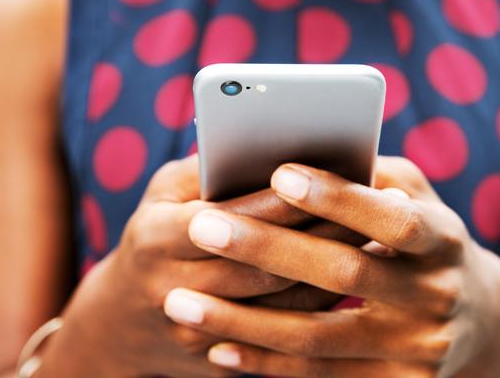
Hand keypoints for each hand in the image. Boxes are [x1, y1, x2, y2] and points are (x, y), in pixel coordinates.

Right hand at [39, 156, 364, 377]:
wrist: (121, 325)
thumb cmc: (154, 234)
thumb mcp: (164, 194)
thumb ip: (209, 169)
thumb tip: (268, 143)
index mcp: (155, 239)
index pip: (232, 218)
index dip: (285, 200)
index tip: (335, 175)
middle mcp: (172, 290)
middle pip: (264, 265)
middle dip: (323, 234)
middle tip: (378, 206)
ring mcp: (196, 333)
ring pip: (280, 304)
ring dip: (333, 271)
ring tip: (378, 236)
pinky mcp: (220, 361)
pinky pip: (282, 333)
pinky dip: (322, 303)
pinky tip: (357, 275)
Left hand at [163, 157, 499, 376]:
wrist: (472, 321)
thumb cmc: (421, 238)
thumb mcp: (416, 198)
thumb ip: (369, 175)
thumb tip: (297, 150)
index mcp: (446, 239)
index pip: (391, 218)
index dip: (338, 198)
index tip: (278, 173)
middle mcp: (439, 297)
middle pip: (345, 275)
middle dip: (267, 250)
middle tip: (201, 227)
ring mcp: (418, 349)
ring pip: (318, 337)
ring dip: (243, 321)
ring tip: (181, 302)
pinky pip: (318, 377)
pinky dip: (263, 363)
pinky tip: (216, 347)